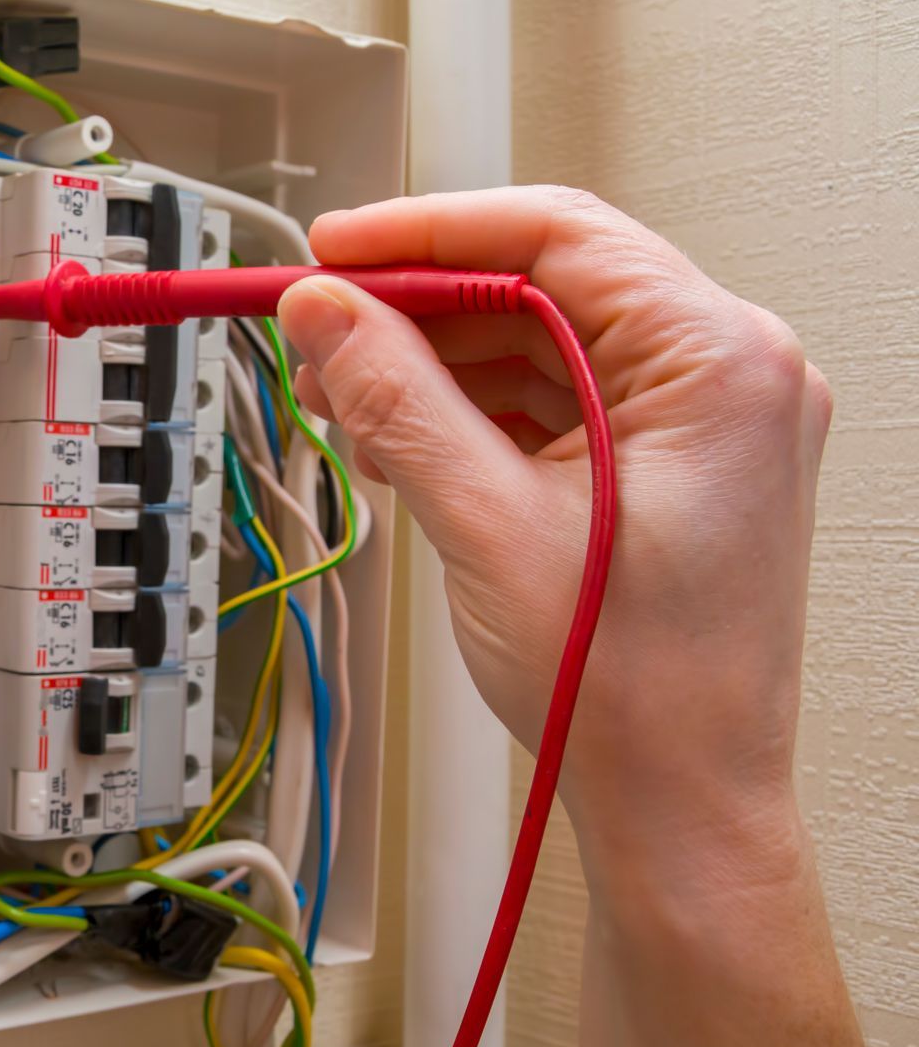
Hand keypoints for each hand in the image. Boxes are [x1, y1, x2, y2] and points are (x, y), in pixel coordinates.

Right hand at [278, 187, 900, 1046]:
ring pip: (540, 349)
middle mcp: (727, 378)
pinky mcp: (663, 474)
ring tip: (344, 402)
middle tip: (319, 334)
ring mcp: (699, 429)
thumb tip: (327, 311)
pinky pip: (552, 407)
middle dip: (418, 311)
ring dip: (435, 368)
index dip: (427, 233)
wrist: (679, 813)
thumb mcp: (488, 526)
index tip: (334, 249)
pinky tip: (399, 444)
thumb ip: (398, 399)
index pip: (557, 237)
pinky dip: (470, 417)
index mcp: (722, 363)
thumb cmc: (632, 696)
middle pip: (544, 289)